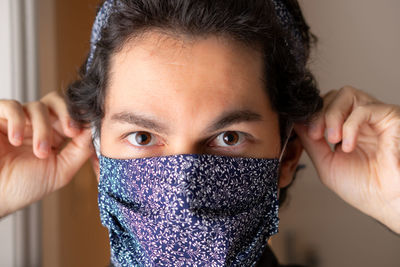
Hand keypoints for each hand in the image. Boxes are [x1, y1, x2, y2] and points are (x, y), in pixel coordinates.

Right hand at [0, 91, 93, 217]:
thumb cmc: (23, 187)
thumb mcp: (60, 171)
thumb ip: (80, 151)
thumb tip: (94, 130)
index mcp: (55, 136)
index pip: (72, 115)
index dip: (81, 118)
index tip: (86, 129)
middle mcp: (37, 125)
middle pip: (57, 101)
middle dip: (68, 113)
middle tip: (71, 131)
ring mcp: (18, 120)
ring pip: (38, 106)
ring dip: (43, 129)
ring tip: (39, 152)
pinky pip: (11, 106)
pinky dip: (18, 121)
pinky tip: (16, 140)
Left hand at [294, 86, 399, 233]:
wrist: (387, 203)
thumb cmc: (363, 188)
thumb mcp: (327, 164)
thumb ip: (311, 143)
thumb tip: (296, 122)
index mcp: (346, 128)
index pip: (324, 105)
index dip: (312, 116)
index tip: (309, 135)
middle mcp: (361, 119)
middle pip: (333, 95)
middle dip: (319, 114)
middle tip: (316, 136)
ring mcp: (375, 116)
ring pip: (346, 94)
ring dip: (331, 115)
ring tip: (332, 139)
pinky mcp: (390, 117)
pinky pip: (364, 108)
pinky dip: (350, 125)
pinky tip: (347, 145)